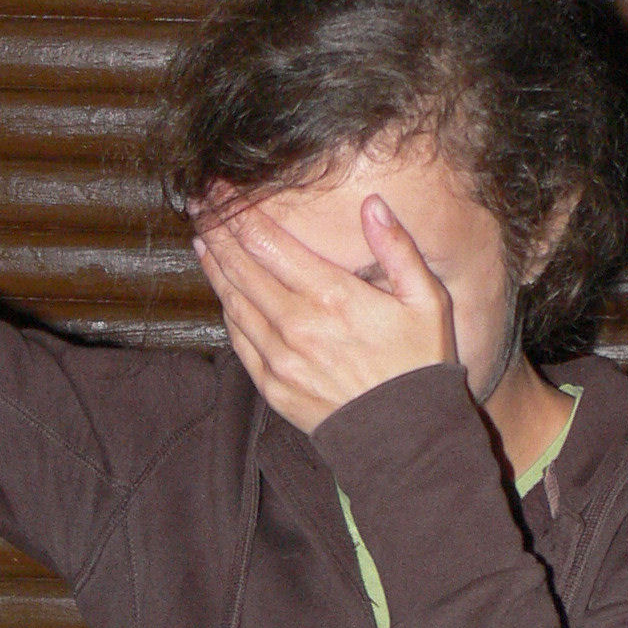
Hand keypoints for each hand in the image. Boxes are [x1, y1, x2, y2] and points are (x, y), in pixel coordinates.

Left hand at [192, 193, 457, 434]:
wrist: (406, 441)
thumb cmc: (420, 366)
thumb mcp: (427, 301)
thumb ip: (398, 249)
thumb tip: (372, 204)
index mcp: (331, 295)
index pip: (267, 241)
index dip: (238, 209)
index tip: (218, 186)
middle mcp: (296, 324)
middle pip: (241, 266)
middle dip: (217, 229)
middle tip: (200, 203)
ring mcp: (279, 358)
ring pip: (233, 301)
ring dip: (215, 267)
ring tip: (203, 240)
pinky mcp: (273, 387)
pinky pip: (240, 341)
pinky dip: (228, 311)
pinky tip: (224, 293)